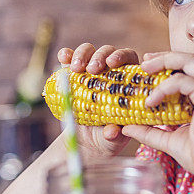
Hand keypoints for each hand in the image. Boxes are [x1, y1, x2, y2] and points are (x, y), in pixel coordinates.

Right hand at [57, 43, 138, 159]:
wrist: (88, 142)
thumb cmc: (110, 137)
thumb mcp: (115, 139)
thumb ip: (116, 135)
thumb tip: (112, 131)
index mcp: (128, 81)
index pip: (129, 59)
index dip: (121, 56)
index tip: (112, 64)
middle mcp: (111, 72)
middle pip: (108, 52)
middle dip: (99, 56)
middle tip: (92, 70)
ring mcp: (90, 71)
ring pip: (89, 51)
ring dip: (82, 55)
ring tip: (76, 69)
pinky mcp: (72, 74)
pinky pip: (69, 59)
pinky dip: (66, 55)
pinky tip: (64, 58)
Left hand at [121, 51, 193, 187]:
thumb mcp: (169, 140)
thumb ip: (149, 131)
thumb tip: (126, 128)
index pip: (188, 70)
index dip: (168, 64)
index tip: (147, 67)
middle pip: (189, 59)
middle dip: (165, 56)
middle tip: (143, 62)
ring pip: (189, 61)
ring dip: (165, 61)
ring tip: (144, 69)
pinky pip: (183, 81)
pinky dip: (164, 87)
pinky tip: (150, 101)